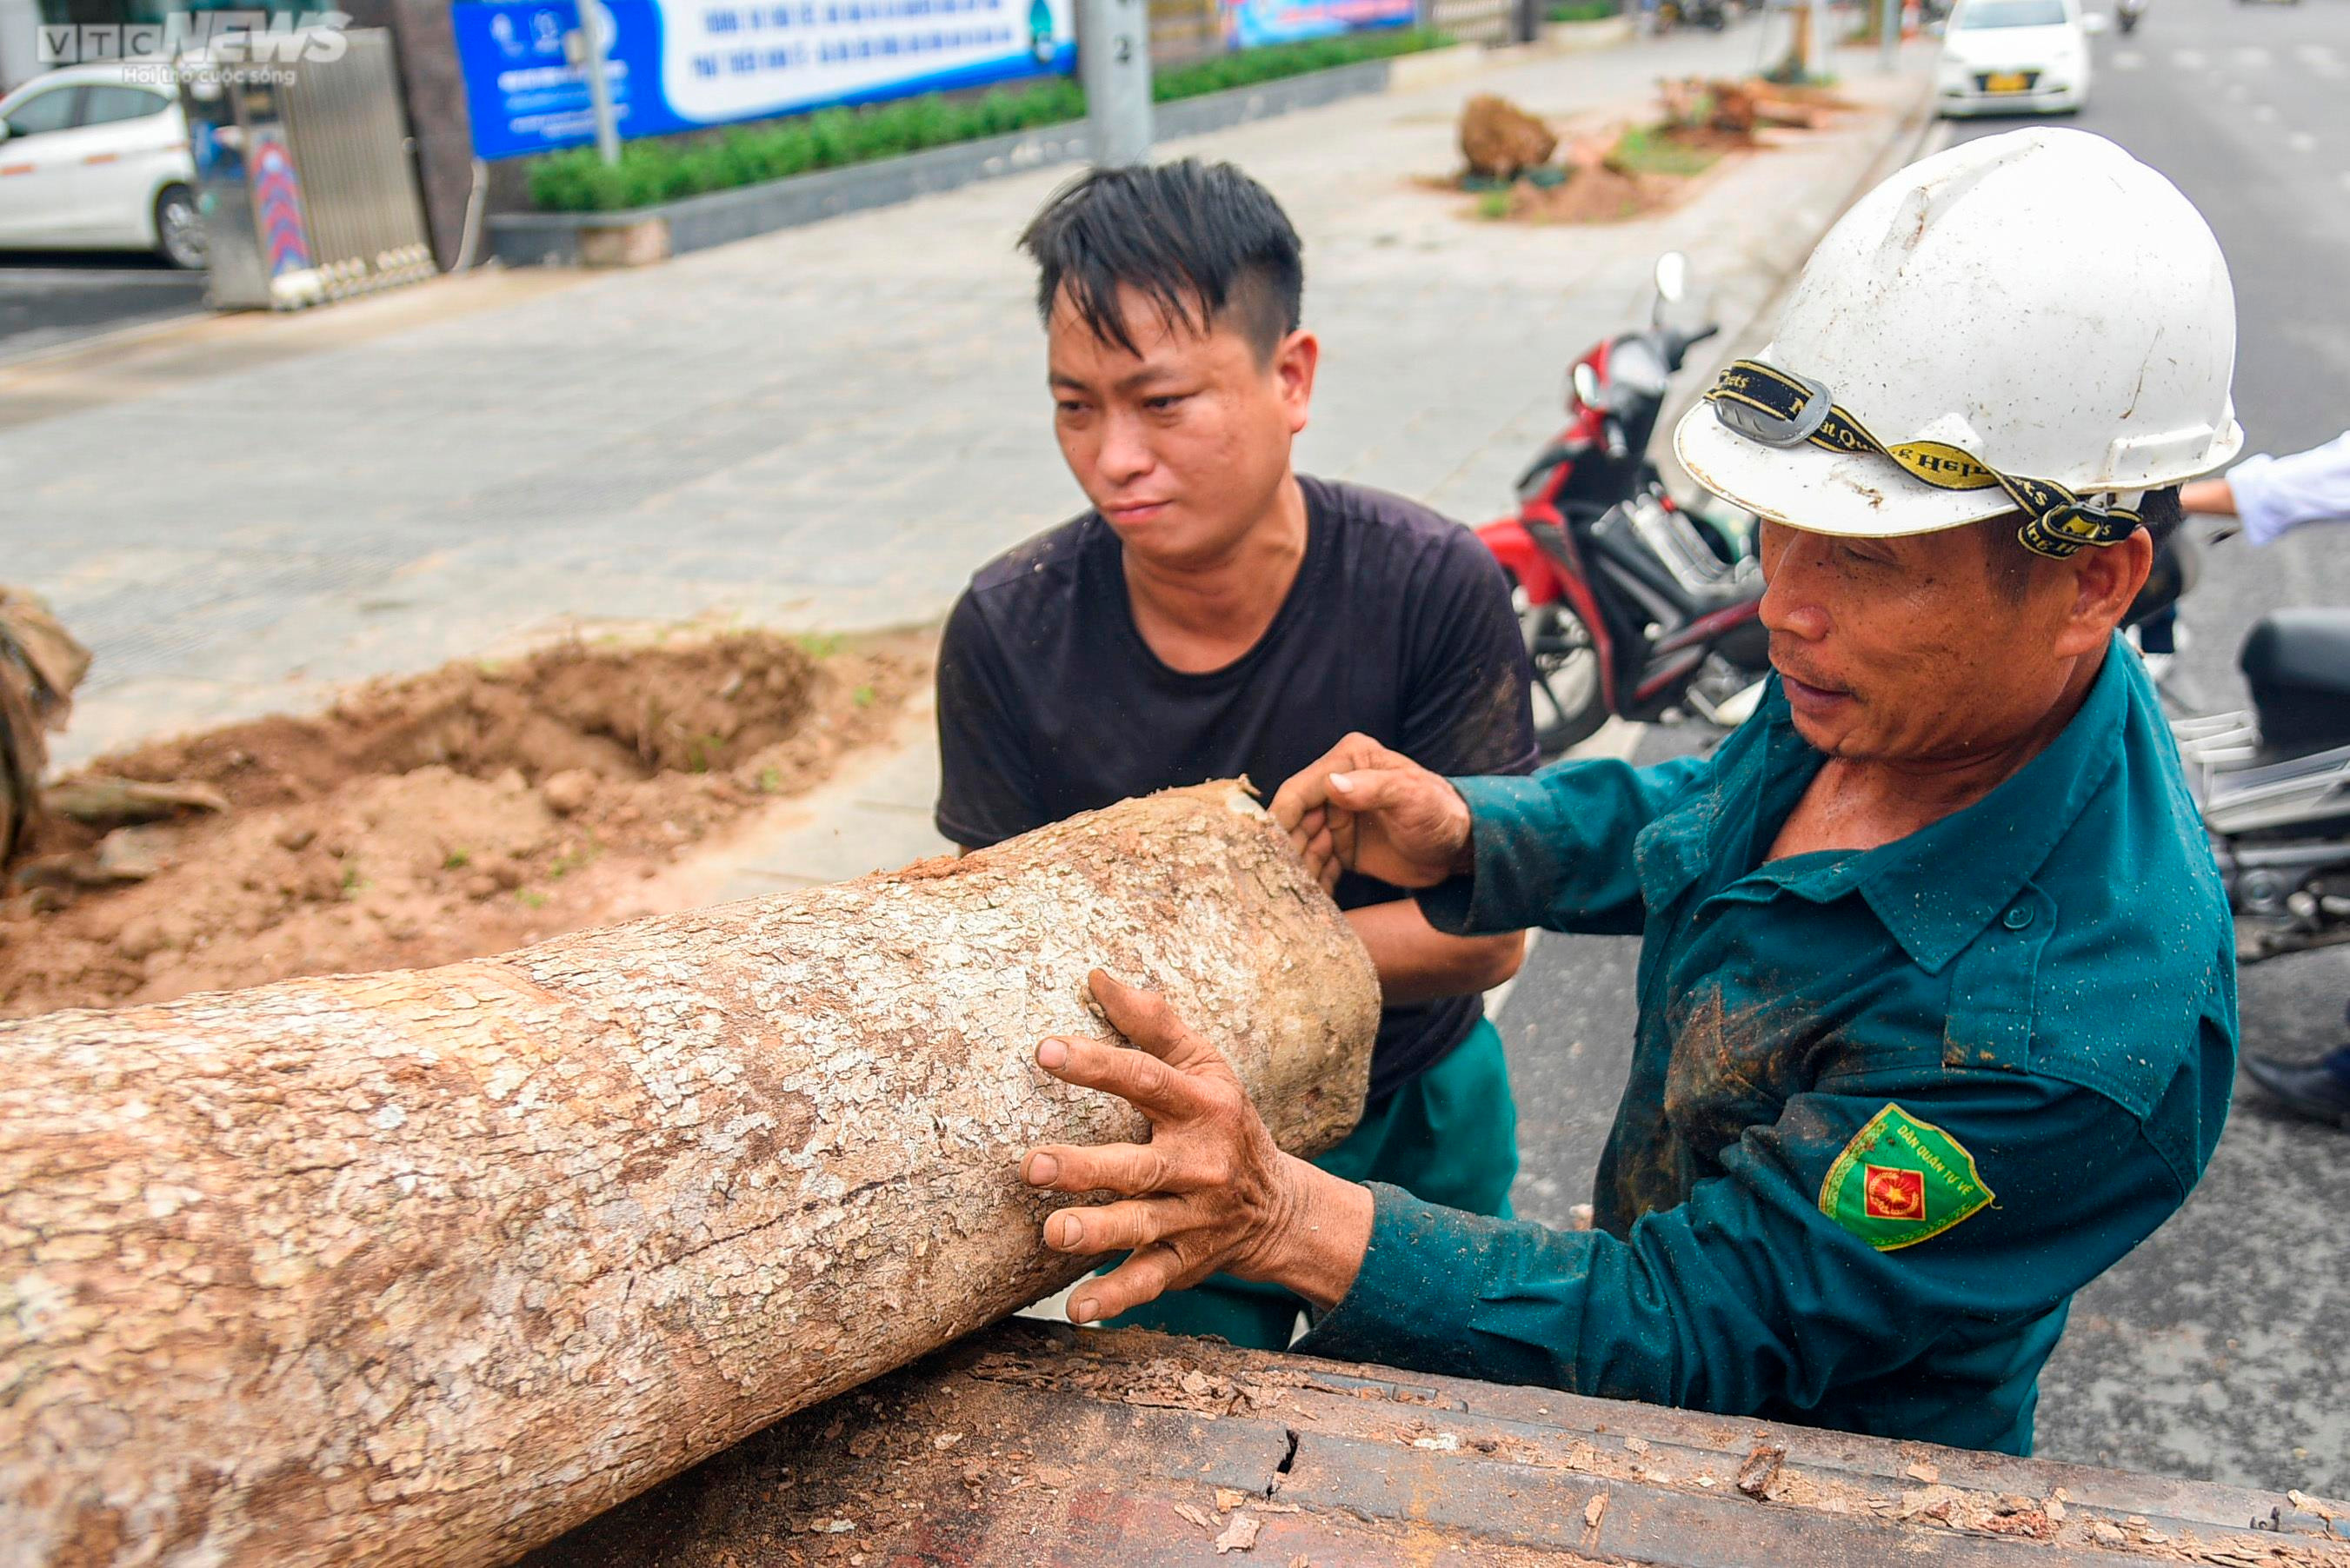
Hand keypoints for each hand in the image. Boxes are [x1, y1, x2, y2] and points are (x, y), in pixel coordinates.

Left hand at [1021, 971, 1370, 1321]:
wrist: (1279, 1206)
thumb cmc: (1223, 1120)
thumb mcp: (1206, 1064)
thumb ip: (1153, 1022)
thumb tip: (1095, 975)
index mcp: (1202, 1106)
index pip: (1147, 1079)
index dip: (1097, 1065)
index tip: (1044, 1050)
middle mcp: (1201, 1163)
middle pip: (1140, 1165)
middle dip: (1086, 1168)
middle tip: (1031, 1164)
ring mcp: (1194, 1217)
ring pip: (1142, 1226)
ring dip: (1097, 1232)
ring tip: (1052, 1232)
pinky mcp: (1185, 1262)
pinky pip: (1151, 1280)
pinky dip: (1117, 1297)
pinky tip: (1078, 1309)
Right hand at [1268, 733, 1473, 892]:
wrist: (1462, 847)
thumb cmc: (1442, 812)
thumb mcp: (1411, 796)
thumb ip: (1373, 789)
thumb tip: (1332, 785)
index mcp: (1349, 762)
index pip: (1301, 790)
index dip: (1281, 819)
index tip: (1264, 847)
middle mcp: (1337, 787)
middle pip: (1296, 821)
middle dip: (1285, 851)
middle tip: (1275, 880)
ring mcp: (1338, 818)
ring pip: (1304, 846)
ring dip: (1296, 871)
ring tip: (1289, 896)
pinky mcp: (1343, 847)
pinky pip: (1319, 865)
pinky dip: (1313, 883)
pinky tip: (1311, 903)